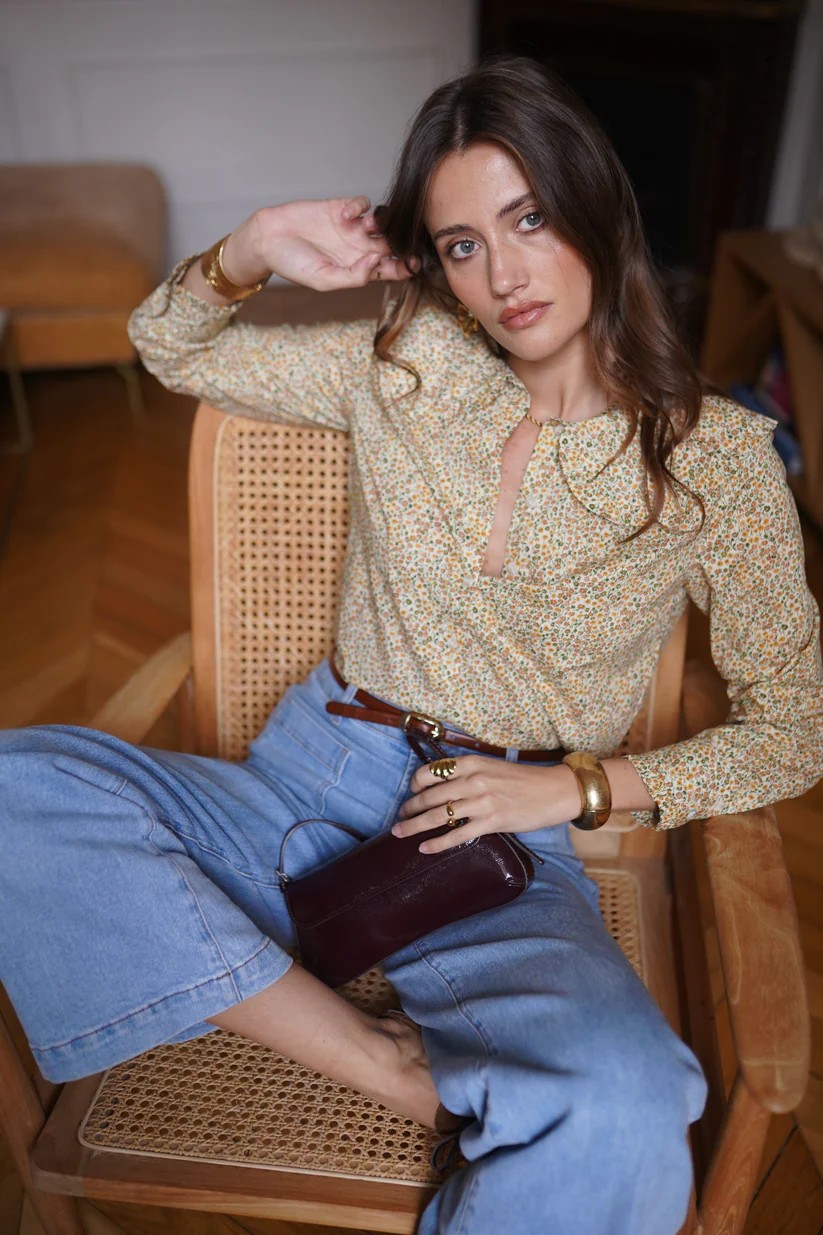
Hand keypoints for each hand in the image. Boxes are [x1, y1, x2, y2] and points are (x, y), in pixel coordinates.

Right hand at [223, 198, 418, 291]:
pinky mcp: (341, 208)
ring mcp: (352, 228)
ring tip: (368, 226)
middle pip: (393, 244)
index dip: (406, 267)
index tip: (413, 264)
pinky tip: (345, 215)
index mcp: (359, 269)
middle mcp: (360, 248)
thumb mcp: (324, 280)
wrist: (268, 239)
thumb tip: (377, 263)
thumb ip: (353, 276)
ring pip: (383, 222)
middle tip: (401, 239)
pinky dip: (359, 207)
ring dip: (383, 222)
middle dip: (402, 242)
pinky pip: (362, 204)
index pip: (392, 269)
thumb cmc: (293, 264)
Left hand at [391, 756, 580, 854]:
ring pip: (438, 815)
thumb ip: (467, 774)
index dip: (415, 785)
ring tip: (400, 833)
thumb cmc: (522, 780)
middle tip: (399, 818)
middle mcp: (473, 780)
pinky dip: (437, 843)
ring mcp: (482, 801)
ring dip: (415, 825)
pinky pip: (457, 835)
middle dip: (409, 809)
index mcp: (471, 763)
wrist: (553, 790)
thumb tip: (441, 787)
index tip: (411, 794)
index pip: (430, 772)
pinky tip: (425, 848)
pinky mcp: (492, 821)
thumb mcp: (490, 767)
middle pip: (429, 796)